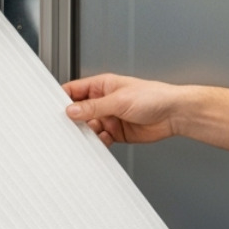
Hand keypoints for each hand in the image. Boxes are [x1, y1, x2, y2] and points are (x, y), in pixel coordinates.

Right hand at [62, 75, 184, 145]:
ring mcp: (111, 117)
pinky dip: (99, 142)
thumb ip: (94, 107)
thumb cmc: (154, 96)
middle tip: (67, 127)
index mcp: (103, 86)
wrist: (174, 114)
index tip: (53, 109)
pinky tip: (103, 140)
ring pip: (89, 127)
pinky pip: (101, 139)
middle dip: (73, 120)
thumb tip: (72, 110)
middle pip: (80, 111)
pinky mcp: (117, 133)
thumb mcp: (119, 100)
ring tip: (87, 135)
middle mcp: (105, 101)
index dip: (63, 99)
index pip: (75, 90)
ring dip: (87, 133)